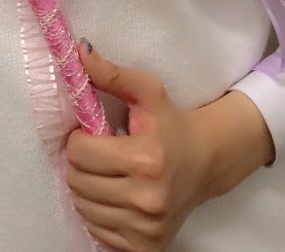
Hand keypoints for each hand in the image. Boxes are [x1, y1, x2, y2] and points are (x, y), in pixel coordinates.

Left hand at [65, 43, 274, 251]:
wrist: (207, 162)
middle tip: (96, 152)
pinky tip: (114, 195)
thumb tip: (79, 52)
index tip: (91, 133)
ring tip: (105, 172)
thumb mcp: (147, 92)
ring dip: (86, 189)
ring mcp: (147, 227)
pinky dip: (98, 213)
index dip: (78, 139)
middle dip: (80, 163)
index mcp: (145, 158)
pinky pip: (98, 232)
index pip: (80, 153)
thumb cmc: (172, 123)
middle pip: (77, 182)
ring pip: (84, 209)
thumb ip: (111, 74)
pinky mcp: (146, 247)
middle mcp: (147, 198)